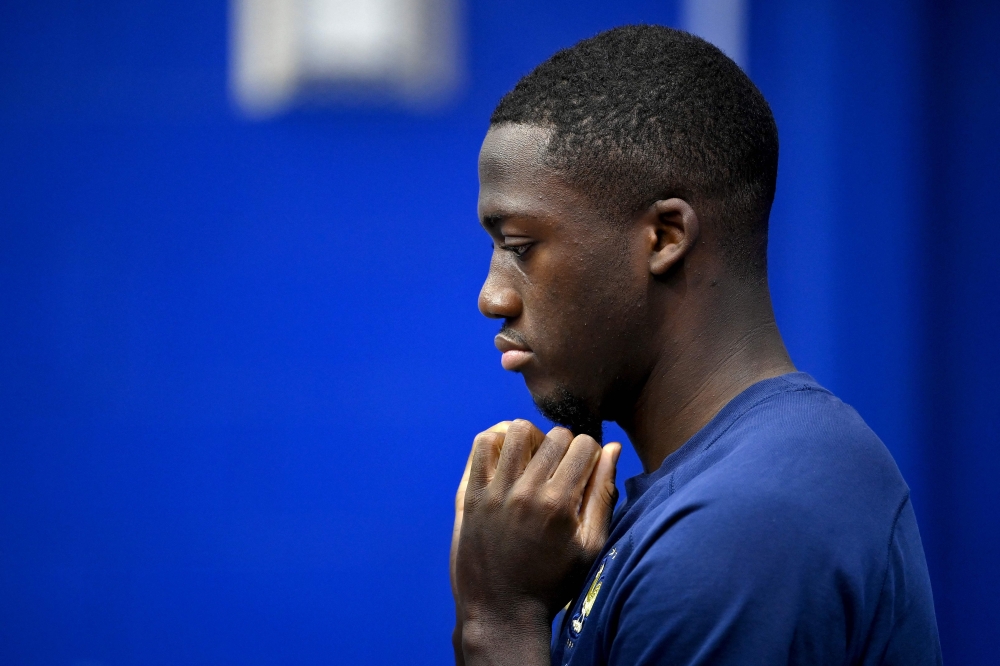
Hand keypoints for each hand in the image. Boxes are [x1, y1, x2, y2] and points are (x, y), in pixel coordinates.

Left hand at [454, 419, 620, 663]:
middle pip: (555, 436)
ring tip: (535, 459)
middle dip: (566, 446)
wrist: (501, 611)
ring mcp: (494, 491)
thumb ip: (603, 495)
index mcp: (558, 503)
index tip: (585, 471)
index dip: (591, 454)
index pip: (585, 445)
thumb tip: (613, 448)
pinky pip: (482, 444)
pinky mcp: (470, 495)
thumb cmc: (552, 583)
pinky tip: (509, 458)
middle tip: (562, 469)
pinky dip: (498, 441)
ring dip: (533, 438)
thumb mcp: (590, 546)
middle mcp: (525, 491)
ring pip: (517, 430)